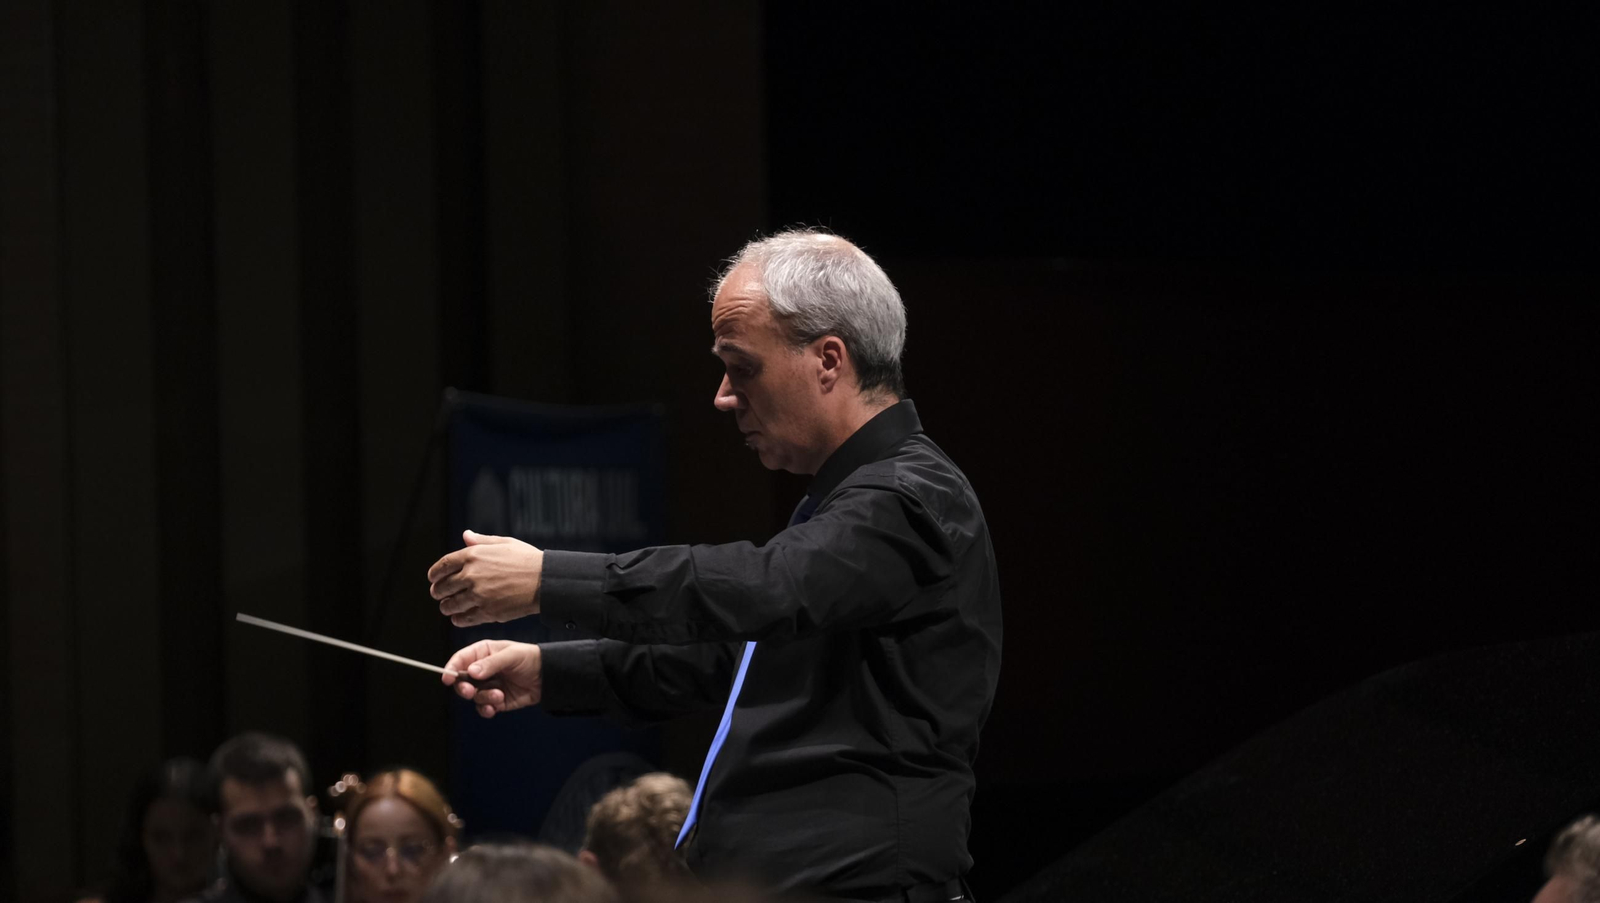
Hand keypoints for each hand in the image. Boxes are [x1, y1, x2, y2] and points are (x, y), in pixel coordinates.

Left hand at [428, 530, 543, 626]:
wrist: (546, 581)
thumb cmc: (528, 560)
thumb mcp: (505, 543)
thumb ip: (482, 541)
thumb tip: (466, 535)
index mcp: (473, 555)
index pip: (442, 566)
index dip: (434, 574)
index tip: (433, 579)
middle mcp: (472, 575)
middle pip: (442, 587)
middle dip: (437, 592)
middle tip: (438, 594)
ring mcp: (478, 595)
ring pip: (450, 605)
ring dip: (446, 607)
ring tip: (447, 607)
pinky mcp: (487, 612)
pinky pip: (463, 618)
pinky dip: (458, 619)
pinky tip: (458, 617)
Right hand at [442, 640, 541, 717]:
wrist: (548, 676)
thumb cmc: (529, 658)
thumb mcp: (511, 655)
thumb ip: (491, 663)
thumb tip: (471, 672)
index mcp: (482, 653)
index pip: (460, 660)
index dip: (451, 668)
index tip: (447, 678)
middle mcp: (481, 670)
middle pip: (461, 681)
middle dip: (463, 688)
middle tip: (469, 691)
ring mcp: (488, 686)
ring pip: (473, 696)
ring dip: (483, 698)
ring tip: (499, 695)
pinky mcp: (496, 701)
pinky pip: (483, 708)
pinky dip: (486, 709)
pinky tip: (495, 707)